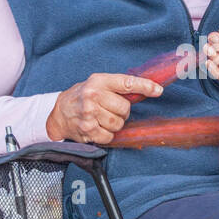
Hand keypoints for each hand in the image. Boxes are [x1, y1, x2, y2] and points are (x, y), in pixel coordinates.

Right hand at [46, 73, 162, 143]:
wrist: (59, 112)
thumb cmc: (83, 97)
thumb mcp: (98, 84)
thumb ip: (118, 87)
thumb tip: (147, 90)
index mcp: (98, 81)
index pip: (126, 83)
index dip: (144, 86)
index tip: (158, 90)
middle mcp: (93, 96)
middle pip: (124, 108)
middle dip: (122, 112)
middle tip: (111, 109)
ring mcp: (89, 113)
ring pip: (118, 124)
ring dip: (115, 124)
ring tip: (103, 119)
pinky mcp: (87, 130)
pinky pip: (110, 136)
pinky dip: (107, 135)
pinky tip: (97, 128)